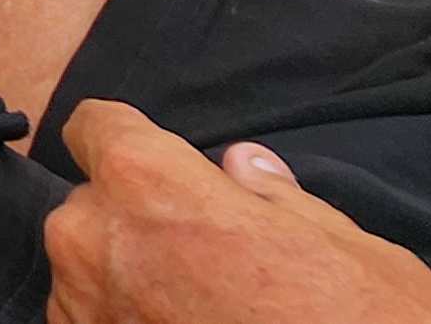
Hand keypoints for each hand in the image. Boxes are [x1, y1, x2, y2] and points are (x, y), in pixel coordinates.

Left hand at [44, 101, 430, 323]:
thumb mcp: (345, 247)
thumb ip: (276, 197)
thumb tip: (243, 165)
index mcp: (148, 183)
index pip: (97, 126)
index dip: (131, 139)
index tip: (160, 162)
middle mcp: (94, 240)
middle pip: (96, 203)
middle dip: (142, 218)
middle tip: (212, 255)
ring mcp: (86, 309)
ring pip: (89, 267)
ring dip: (132, 277)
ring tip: (209, 310)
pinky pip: (94, 320)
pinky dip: (129, 323)